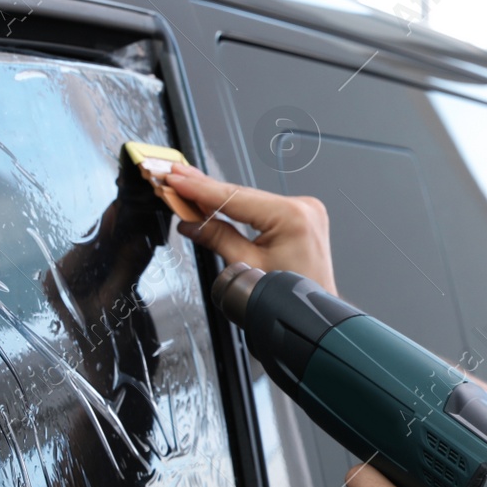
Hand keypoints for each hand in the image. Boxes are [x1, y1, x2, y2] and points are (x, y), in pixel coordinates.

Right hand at [164, 164, 337, 294]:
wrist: (312, 312)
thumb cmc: (289, 297)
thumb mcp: (246, 268)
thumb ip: (217, 239)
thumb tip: (191, 223)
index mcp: (291, 216)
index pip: (234, 197)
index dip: (200, 189)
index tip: (176, 180)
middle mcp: (302, 208)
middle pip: (242, 195)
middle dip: (205, 188)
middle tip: (174, 174)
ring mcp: (304, 210)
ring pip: (250, 199)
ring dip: (218, 195)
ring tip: (186, 183)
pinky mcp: (301, 217)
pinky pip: (262, 207)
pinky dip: (238, 205)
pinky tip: (214, 198)